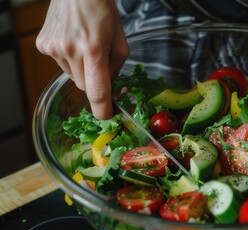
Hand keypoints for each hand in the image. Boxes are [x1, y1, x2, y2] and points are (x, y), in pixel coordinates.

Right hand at [36, 0, 128, 119]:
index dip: (102, 109)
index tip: (106, 116)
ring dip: (80, 68)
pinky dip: (68, 59)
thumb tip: (109, 87)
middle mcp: (71, 50)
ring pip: (71, 76)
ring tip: (84, 45)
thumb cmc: (103, 13)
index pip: (97, 90)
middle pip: (83, 86)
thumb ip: (116, 68)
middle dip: (93, 81)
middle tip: (98, 63)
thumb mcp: (121, 42)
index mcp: (94, 49)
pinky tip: (72, 41)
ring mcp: (54, 48)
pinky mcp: (44, 45)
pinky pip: (60, 64)